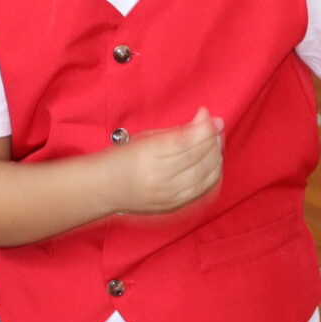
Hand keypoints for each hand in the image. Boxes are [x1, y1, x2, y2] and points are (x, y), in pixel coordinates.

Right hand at [105, 109, 224, 215]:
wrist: (103, 189)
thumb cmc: (121, 158)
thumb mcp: (145, 137)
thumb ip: (177, 130)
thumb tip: (205, 118)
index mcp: (148, 155)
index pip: (186, 141)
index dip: (204, 127)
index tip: (209, 115)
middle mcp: (160, 177)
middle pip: (199, 158)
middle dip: (213, 139)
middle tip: (217, 127)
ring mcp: (168, 195)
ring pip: (206, 175)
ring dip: (216, 157)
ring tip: (216, 143)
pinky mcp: (174, 206)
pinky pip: (202, 190)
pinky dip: (213, 175)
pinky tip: (213, 163)